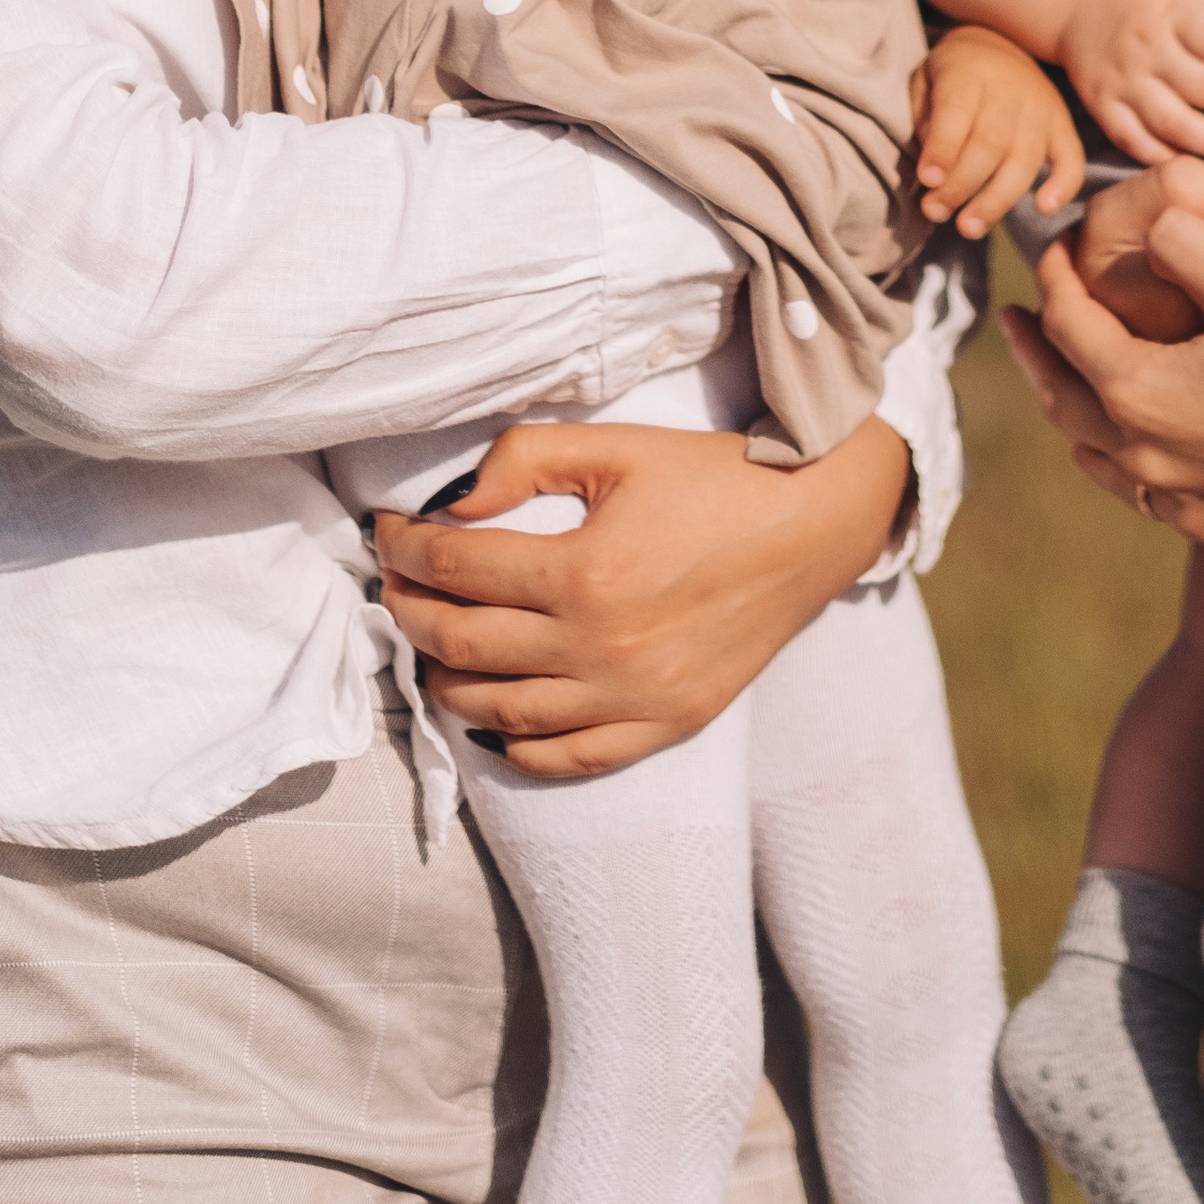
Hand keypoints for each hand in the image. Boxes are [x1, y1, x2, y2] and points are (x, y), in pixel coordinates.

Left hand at [375, 410, 907, 776]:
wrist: (815, 525)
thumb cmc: (714, 477)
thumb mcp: (617, 446)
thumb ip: (524, 460)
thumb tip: (451, 504)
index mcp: (585, 573)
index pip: (457, 570)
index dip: (405, 550)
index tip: (388, 533)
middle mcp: (602, 648)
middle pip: (462, 645)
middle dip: (409, 613)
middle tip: (397, 585)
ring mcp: (633, 697)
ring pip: (500, 712)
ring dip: (446, 680)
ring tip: (434, 643)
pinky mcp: (665, 724)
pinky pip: (567, 758)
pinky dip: (514, 744)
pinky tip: (492, 716)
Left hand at [911, 24, 1085, 235]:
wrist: (1003, 42)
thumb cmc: (955, 71)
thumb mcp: (927, 77)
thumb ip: (925, 116)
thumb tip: (933, 165)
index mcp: (970, 71)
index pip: (958, 109)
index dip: (943, 148)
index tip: (927, 181)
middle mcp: (1010, 88)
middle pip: (991, 141)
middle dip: (961, 184)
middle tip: (935, 212)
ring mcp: (1042, 107)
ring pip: (1025, 158)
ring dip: (996, 199)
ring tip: (969, 227)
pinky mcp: (1063, 124)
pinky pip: (1072, 157)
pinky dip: (1064, 184)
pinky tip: (1045, 208)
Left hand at [1005, 171, 1203, 572]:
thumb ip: (1185, 243)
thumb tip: (1148, 225)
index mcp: (1138, 394)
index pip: (1070, 326)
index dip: (1056, 279)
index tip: (1054, 249)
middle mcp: (1145, 462)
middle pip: (1063, 400)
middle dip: (1037, 354)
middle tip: (1017, 323)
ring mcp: (1183, 510)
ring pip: (1101, 464)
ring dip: (1078, 417)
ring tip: (1069, 387)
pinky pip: (1155, 502)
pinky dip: (1134, 467)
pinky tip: (1151, 453)